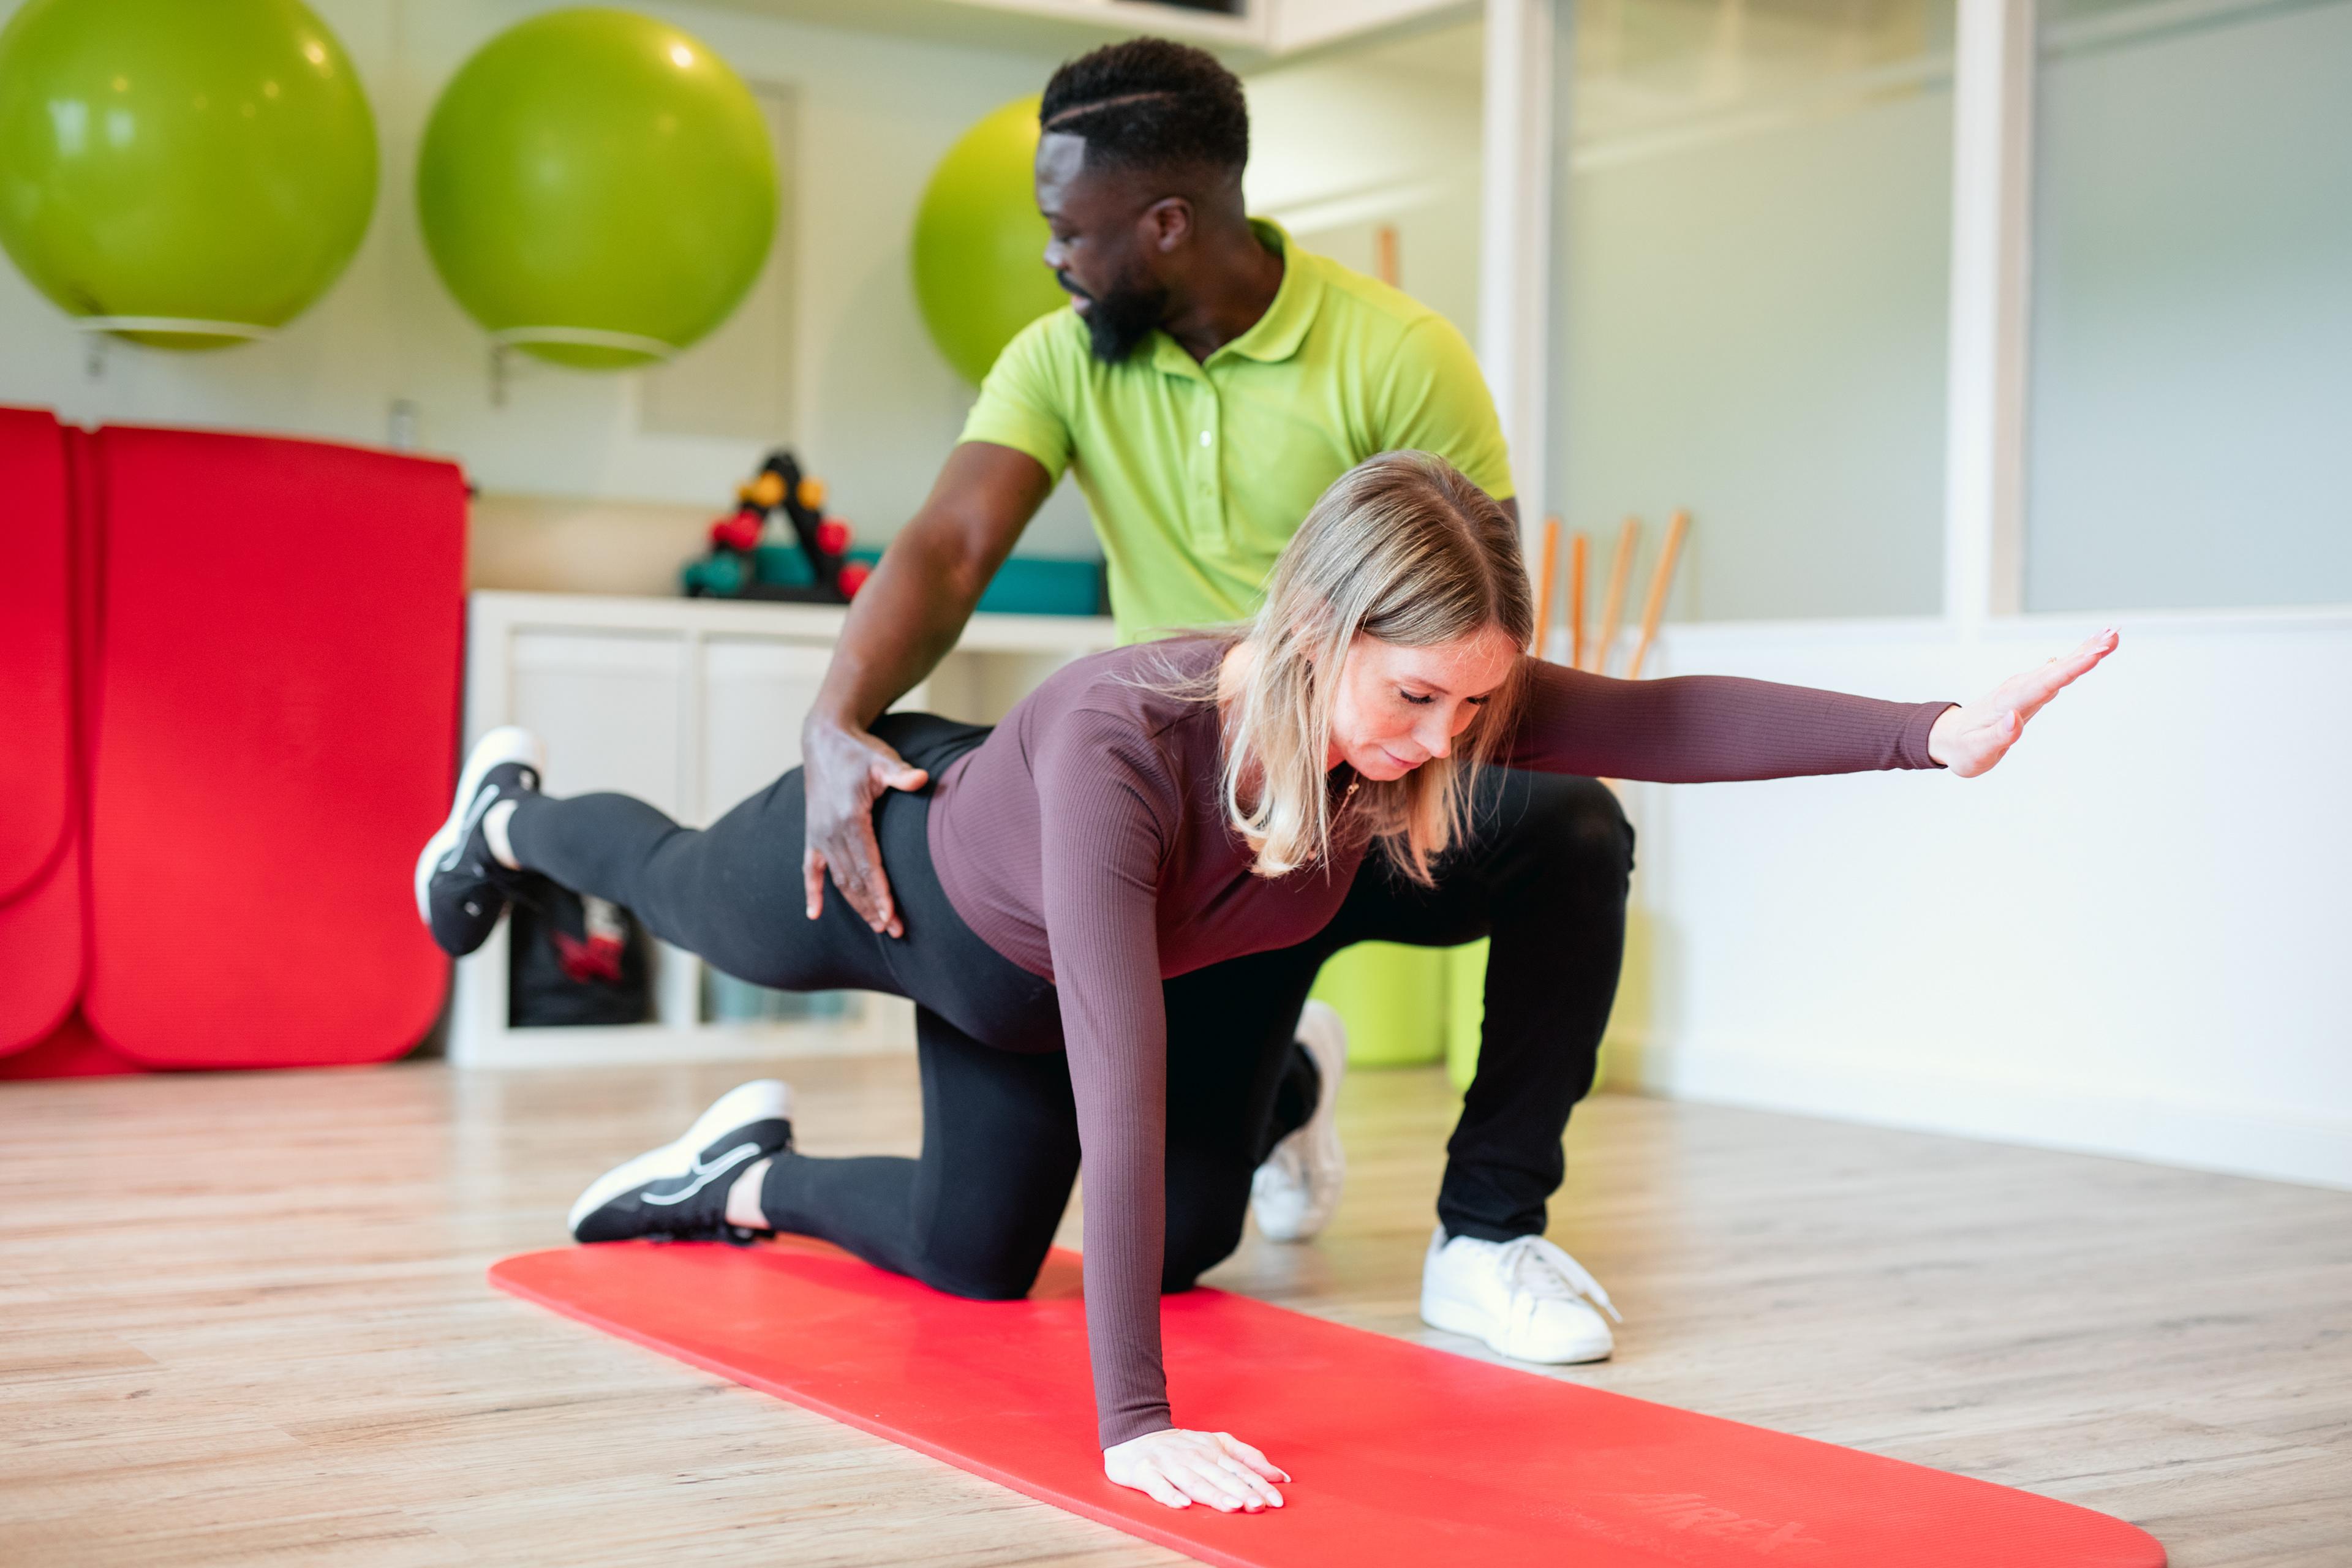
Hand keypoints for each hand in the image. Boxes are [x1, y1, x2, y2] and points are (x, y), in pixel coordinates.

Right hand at [800, 713, 927, 935]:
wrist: (823, 739)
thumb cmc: (859, 751)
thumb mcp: (881, 759)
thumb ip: (900, 773)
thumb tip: (921, 778)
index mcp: (849, 818)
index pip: (867, 866)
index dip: (879, 893)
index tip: (891, 916)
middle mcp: (830, 832)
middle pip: (853, 880)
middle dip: (873, 908)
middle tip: (893, 931)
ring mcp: (819, 835)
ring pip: (837, 880)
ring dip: (855, 905)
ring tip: (876, 926)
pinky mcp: (812, 834)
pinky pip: (810, 870)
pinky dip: (812, 892)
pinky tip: (814, 914)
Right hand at [1103, 1428, 1287, 1512]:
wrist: (1135, 1434)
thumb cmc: (1182, 1445)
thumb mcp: (1218, 1443)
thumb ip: (1249, 1458)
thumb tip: (1281, 1476)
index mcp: (1213, 1451)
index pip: (1241, 1470)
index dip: (1259, 1485)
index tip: (1277, 1500)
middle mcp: (1194, 1457)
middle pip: (1220, 1477)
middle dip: (1241, 1491)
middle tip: (1258, 1505)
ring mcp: (1170, 1464)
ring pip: (1194, 1482)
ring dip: (1213, 1494)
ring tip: (1232, 1506)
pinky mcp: (1146, 1472)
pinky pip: (1158, 1485)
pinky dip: (1170, 1495)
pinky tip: (1182, 1504)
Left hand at [1928, 628, 2117, 777]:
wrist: (1949, 736)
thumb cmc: (1963, 746)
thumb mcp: (1977, 750)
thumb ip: (1998, 736)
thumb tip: (2016, 718)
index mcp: (2008, 702)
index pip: (2044, 684)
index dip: (2070, 669)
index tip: (2094, 656)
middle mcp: (2019, 688)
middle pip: (2057, 669)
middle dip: (2086, 653)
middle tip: (2114, 635)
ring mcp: (2025, 686)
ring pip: (2060, 666)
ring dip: (2086, 650)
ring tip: (2112, 635)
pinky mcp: (2031, 688)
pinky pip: (2058, 670)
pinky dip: (2077, 658)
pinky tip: (2095, 647)